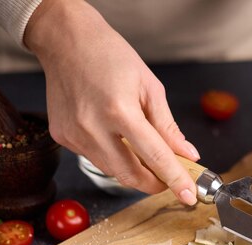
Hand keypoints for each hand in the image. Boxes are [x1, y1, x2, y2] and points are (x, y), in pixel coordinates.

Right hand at [25, 0, 198, 204]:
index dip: (175, 180)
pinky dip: (112, 155)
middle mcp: (93, 127)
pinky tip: (114, 136)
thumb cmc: (110, 56)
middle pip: (130, 175)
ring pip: (112, 171)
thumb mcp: (149, 87)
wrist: (67, 41)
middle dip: (154, 184)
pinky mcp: (63, 137)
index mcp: (120, 110)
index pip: (155, 157)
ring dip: (133, 170)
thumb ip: (168, 126)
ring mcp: (74, 135)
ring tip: (145, 154)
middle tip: (169, 179)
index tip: (188, 196)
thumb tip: (187, 154)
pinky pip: (95, 158)